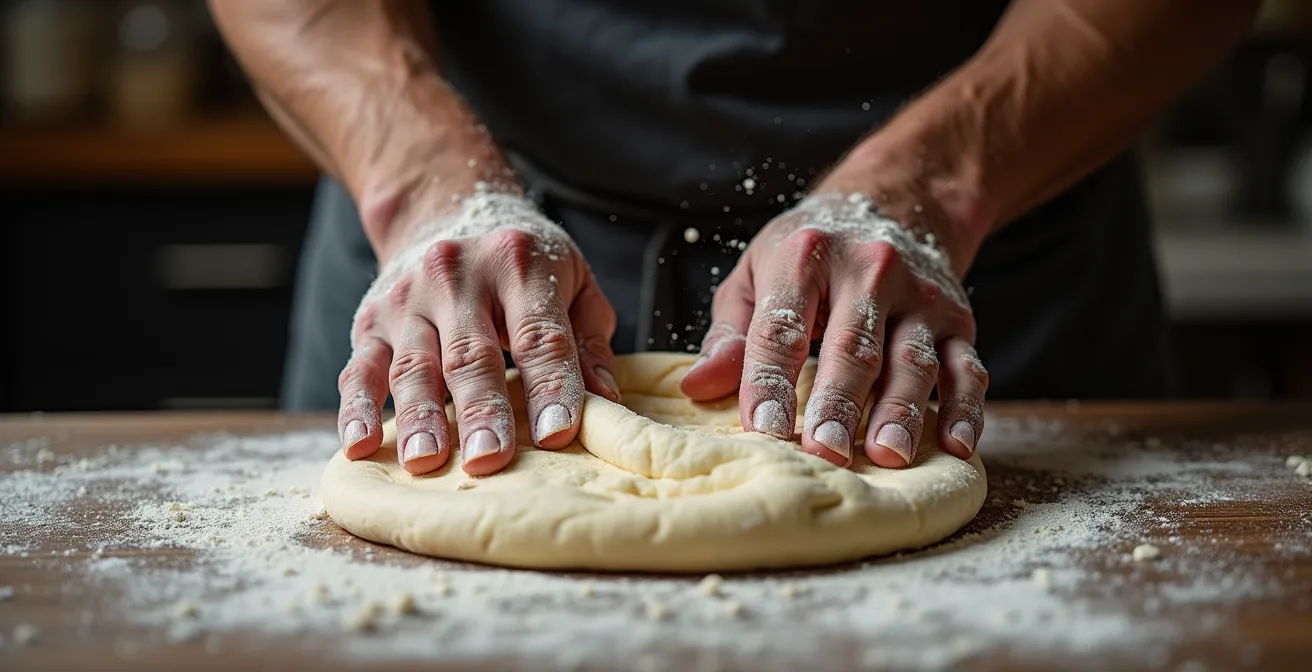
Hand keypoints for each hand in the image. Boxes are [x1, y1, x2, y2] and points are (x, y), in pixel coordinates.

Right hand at [337, 185, 619, 475]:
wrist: (443, 209)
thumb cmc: (522, 263)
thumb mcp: (572, 281)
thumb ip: (587, 340)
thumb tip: (606, 402)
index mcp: (519, 264)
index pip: (540, 334)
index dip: (550, 386)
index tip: (558, 435)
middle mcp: (457, 275)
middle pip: (471, 353)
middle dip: (481, 409)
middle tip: (489, 458)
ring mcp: (407, 298)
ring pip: (413, 364)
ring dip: (420, 417)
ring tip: (426, 463)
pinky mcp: (369, 320)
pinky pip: (360, 369)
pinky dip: (357, 410)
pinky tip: (360, 446)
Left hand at [681, 192, 987, 467]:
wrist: (896, 202)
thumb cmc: (811, 252)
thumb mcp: (757, 273)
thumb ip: (731, 333)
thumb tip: (698, 387)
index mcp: (807, 256)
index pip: (782, 327)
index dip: (770, 380)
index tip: (762, 430)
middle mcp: (870, 270)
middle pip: (852, 347)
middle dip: (838, 402)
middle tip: (823, 451)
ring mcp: (920, 297)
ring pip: (912, 361)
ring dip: (900, 412)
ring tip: (884, 457)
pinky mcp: (958, 321)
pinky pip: (967, 368)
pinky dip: (966, 410)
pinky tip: (955, 447)